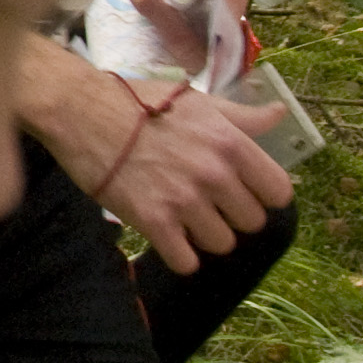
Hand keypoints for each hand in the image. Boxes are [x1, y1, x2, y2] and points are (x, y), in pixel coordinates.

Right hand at [81, 77, 293, 271]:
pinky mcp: (153, 222)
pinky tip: (167, 236)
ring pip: (221, 244)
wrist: (81, 111)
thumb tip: (281, 114)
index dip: (263, 195)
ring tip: (183, 217)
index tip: (244, 192)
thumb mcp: (197, 102)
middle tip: (207, 203)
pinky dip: (179, 255)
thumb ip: (242, 116)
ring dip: (204, 235)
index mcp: (230, 143)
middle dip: (231, 215)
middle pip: (251, 222)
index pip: (278, 191)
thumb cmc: (138, 101)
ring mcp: (184, 201)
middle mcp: (214, 175)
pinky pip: (186, 262)